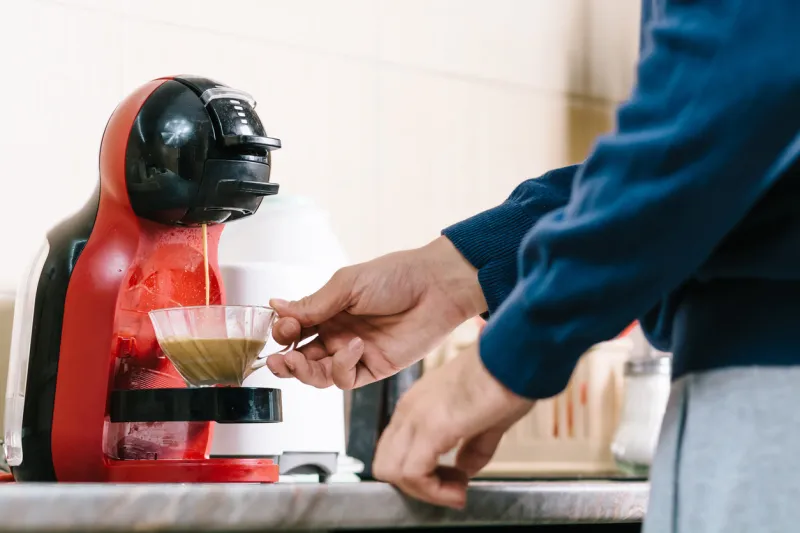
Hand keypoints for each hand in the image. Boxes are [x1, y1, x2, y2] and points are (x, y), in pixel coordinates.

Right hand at [267, 236, 486, 388]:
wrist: (436, 288)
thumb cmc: (397, 276)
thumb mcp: (347, 284)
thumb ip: (313, 303)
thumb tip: (276, 307)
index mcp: (329, 309)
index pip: (294, 329)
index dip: (283, 332)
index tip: (282, 327)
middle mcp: (339, 332)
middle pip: (301, 356)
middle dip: (285, 361)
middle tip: (279, 358)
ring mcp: (354, 352)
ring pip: (317, 374)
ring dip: (303, 371)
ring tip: (298, 360)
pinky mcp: (373, 367)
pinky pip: (345, 379)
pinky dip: (340, 367)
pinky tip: (351, 348)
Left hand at [373, 348, 533, 508]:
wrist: (518, 356)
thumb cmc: (507, 376)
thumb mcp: (486, 419)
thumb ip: (472, 447)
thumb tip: (464, 469)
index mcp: (418, 403)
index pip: (395, 451)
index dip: (420, 476)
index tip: (454, 482)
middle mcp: (410, 409)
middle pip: (386, 465)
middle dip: (417, 488)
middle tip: (452, 490)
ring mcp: (417, 416)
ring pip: (391, 472)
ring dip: (425, 492)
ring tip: (457, 491)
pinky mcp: (432, 426)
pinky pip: (413, 473)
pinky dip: (433, 491)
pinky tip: (459, 489)